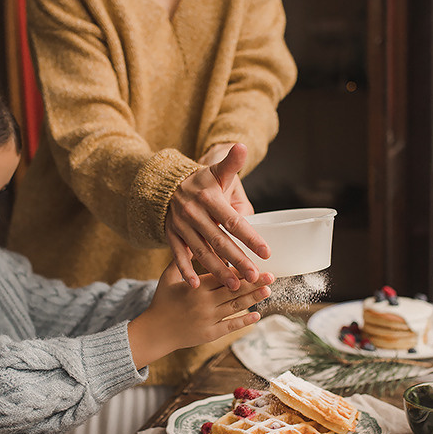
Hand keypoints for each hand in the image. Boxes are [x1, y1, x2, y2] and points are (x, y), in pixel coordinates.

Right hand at [127, 262, 273, 369]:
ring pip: (235, 307)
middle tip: (271, 275)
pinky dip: (244, 321)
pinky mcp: (210, 334)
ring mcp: (208, 319)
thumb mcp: (168, 277)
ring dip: (253, 298)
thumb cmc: (162, 301)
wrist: (155, 332)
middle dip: (253, 282)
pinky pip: (230, 326)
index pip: (222, 275)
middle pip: (233, 290)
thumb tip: (190, 239)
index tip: (254, 263)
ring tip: (268, 290)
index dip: (239, 269)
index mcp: (196, 286)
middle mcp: (204, 302)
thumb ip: (181, 259)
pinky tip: (257, 315)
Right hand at [165, 143, 269, 290]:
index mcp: (209, 198)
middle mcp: (193, 213)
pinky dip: (186, 270)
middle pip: (219, 240)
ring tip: (235, 286)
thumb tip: (242, 147)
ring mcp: (181, 226)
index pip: (233, 221)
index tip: (266, 252)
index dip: (250, 236)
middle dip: (237, 259)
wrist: (165, 185)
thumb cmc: (201, 182)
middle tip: (254, 275)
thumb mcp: (216, 171)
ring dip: (217, 270)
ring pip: (201, 252)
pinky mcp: (171, 235)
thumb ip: (232, 163)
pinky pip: (178, 255)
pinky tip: (196, 286)